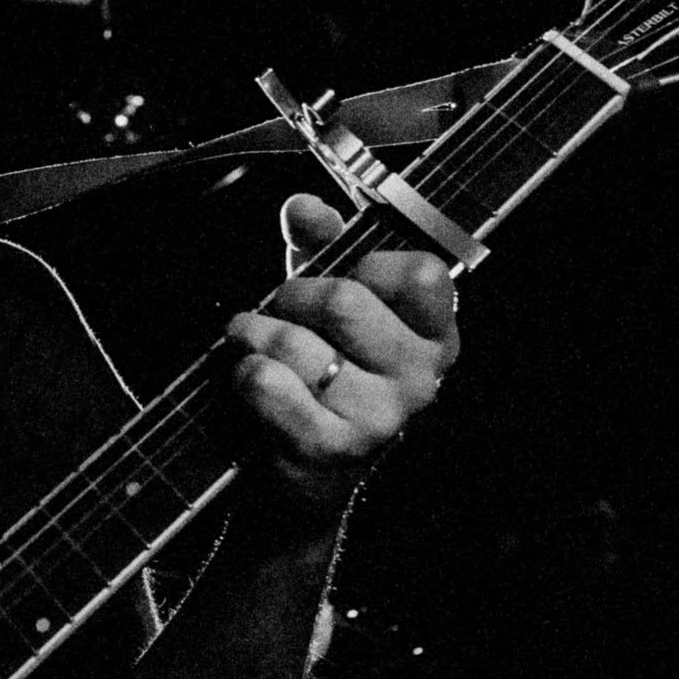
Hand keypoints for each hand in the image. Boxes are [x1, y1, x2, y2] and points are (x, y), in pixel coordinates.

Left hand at [225, 193, 459, 519]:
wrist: (305, 470)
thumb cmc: (324, 370)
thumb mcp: (327, 301)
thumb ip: (320, 245)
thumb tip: (305, 207)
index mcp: (434, 335)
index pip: (421, 274)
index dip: (370, 265)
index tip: (348, 279)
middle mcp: (421, 378)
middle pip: (344, 302)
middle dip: (293, 298)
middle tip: (282, 312)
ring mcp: (381, 417)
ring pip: (296, 344)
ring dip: (256, 336)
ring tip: (255, 346)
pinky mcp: (332, 447)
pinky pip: (267, 383)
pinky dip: (244, 373)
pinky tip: (251, 379)